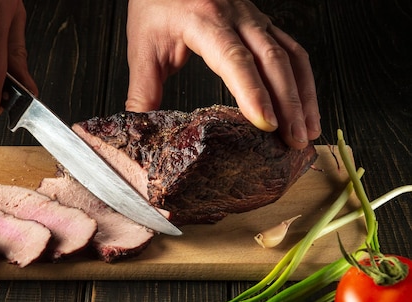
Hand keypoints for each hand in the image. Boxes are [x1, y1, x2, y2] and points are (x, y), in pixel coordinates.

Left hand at [125, 0, 320, 148]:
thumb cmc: (155, 4)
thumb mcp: (142, 48)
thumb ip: (143, 91)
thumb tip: (141, 131)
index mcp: (204, 21)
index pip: (234, 59)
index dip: (253, 92)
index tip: (266, 123)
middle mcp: (236, 16)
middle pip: (272, 60)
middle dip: (288, 103)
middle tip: (294, 141)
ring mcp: (254, 18)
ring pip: (290, 55)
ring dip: (303, 95)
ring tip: (307, 131)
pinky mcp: (262, 24)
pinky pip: (292, 50)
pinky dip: (303, 80)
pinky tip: (306, 106)